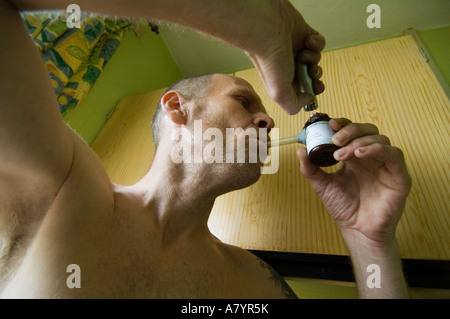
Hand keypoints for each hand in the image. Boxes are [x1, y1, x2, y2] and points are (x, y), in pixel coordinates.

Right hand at [243, 0, 325, 114]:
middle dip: (315, 76)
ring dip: (313, 58)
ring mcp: (296, 50)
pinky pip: (319, 42)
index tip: (313, 90)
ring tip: (302, 54)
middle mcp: (288, 67)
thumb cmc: (269, 59)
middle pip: (311, 76)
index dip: (310, 92)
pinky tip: (306, 41)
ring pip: (316, 59)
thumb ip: (293, 104)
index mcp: (282, 82)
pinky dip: (316, 43)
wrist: (267, 27)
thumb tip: (308, 98)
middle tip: (310, 72)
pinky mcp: (303, 35)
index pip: (301, 92)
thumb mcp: (279, 93)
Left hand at [296, 118, 411, 247]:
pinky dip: (377, 149)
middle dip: (350, 130)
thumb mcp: (322, 185)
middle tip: (335, 140)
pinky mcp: (398, 175)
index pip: (352, 131)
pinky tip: (361, 154)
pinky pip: (394, 154)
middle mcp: (371, 157)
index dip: (343, 124)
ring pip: (380, 139)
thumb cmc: (344, 208)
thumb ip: (310, 169)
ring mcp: (385, 165)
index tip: (330, 124)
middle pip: (367, 130)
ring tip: (342, 154)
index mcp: (354, 156)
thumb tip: (300, 151)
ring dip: (359, 142)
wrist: (357, 230)